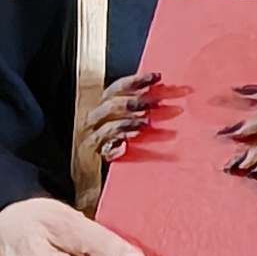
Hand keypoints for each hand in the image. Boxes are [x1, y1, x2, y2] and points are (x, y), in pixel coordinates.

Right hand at [74, 69, 163, 186]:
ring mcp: (94, 138)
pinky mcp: (97, 156)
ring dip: (129, 121)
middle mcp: (95, 120)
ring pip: (109, 125)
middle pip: (111, 104)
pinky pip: (104, 148)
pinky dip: (115, 144)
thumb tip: (162, 87)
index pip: (117, 88)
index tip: (157, 77)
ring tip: (146, 123)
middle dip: (135, 101)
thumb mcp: (132, 121)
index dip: (136, 81)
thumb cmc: (127, 145)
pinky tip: (126, 144)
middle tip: (157, 103)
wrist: (100, 178)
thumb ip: (140, 107)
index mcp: (104, 107)